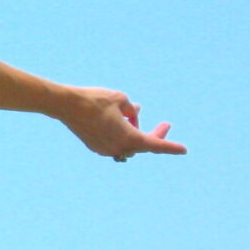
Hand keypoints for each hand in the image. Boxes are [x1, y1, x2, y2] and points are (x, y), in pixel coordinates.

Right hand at [58, 87, 184, 160]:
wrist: (65, 105)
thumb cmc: (95, 100)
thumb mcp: (120, 99)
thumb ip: (132, 109)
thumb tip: (135, 114)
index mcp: (129, 138)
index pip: (156, 145)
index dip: (171, 147)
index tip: (184, 150)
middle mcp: (119, 148)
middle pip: (143, 144)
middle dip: (154, 134)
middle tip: (166, 123)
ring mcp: (106, 149)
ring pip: (128, 144)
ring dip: (135, 132)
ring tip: (134, 114)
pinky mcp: (95, 146)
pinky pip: (115, 143)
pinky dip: (121, 134)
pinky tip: (119, 120)